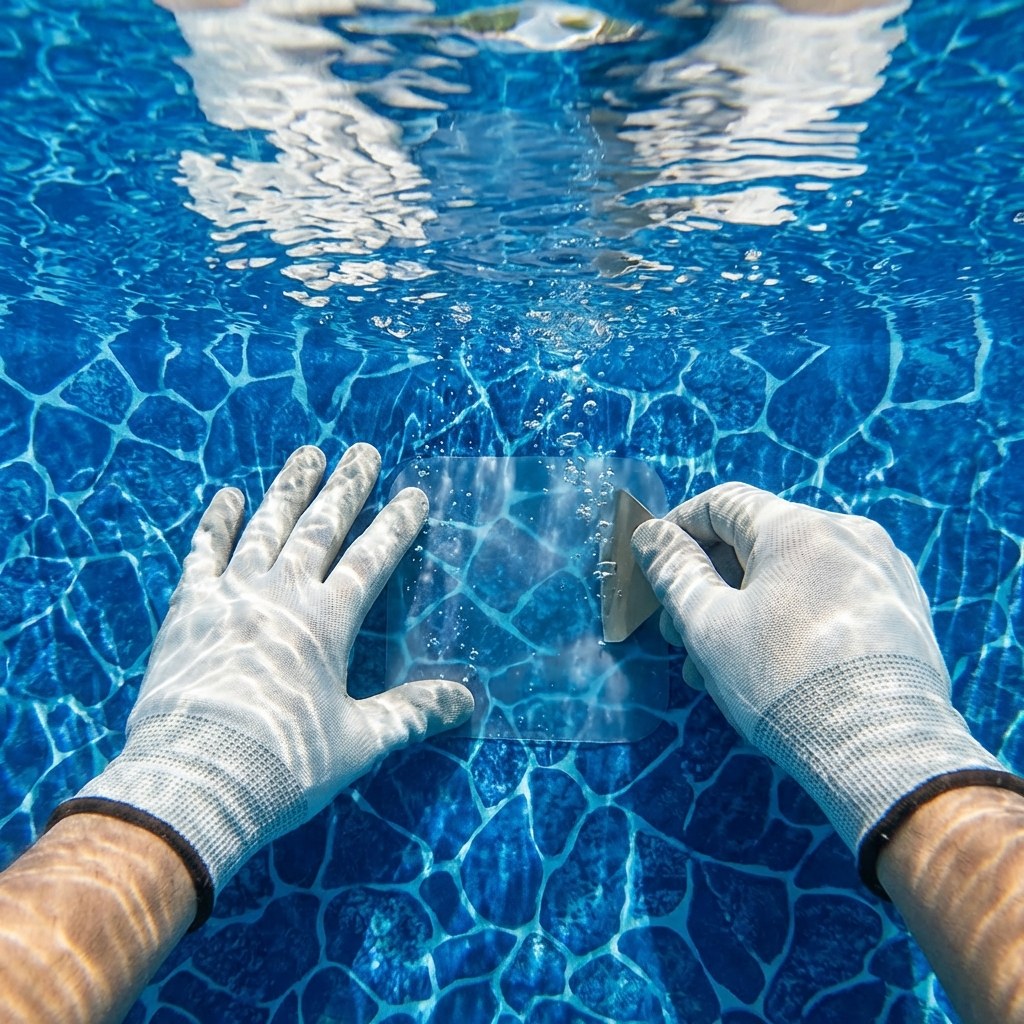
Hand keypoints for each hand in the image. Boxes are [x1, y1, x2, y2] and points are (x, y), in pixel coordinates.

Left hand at [63, 445, 472, 914]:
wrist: (195, 781)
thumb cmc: (285, 763)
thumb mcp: (360, 741)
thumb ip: (413, 712)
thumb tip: (468, 702)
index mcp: (328, 621)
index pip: (372, 558)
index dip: (397, 525)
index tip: (414, 494)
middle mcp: (282, 594)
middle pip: (321, 528)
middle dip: (347, 488)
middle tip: (364, 451)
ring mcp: (232, 594)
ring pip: (267, 526)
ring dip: (290, 488)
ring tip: (308, 453)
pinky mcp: (189, 608)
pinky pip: (204, 552)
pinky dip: (217, 521)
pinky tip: (229, 496)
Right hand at [632, 482, 1006, 887]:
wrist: (885, 752)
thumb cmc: (783, 682)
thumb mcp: (709, 628)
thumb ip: (674, 572)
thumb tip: (651, 534)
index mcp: (799, 526)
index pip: (722, 502)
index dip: (677, 529)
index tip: (654, 567)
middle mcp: (849, 532)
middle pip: (759, 540)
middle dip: (710, 582)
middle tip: (680, 635)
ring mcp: (885, 570)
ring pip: (795, 573)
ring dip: (747, 607)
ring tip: (720, 664)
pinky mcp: (905, 609)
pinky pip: (833, 595)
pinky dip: (794, 617)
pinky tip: (775, 665)